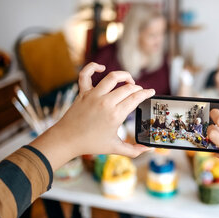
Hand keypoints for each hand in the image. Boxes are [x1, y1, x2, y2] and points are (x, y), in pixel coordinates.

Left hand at [30, 62, 154, 168]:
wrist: (67, 140)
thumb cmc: (91, 144)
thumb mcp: (115, 148)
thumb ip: (134, 150)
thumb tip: (149, 150)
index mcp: (116, 115)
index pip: (136, 98)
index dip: (146, 93)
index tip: (151, 92)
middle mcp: (106, 102)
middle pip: (128, 88)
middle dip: (137, 88)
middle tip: (140, 91)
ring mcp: (93, 95)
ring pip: (112, 77)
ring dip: (124, 75)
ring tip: (128, 80)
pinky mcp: (83, 92)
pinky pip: (86, 74)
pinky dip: (93, 67)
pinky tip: (101, 68)